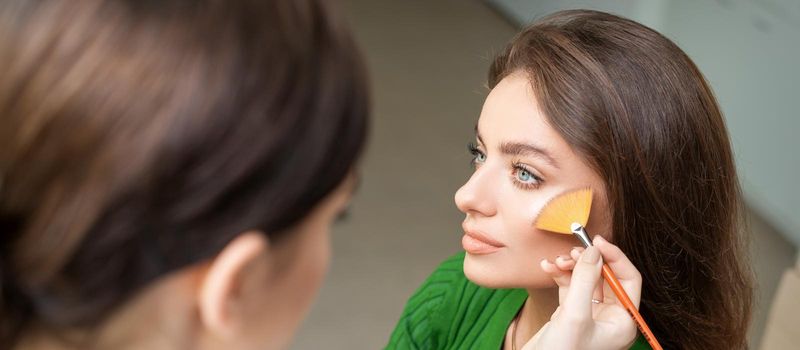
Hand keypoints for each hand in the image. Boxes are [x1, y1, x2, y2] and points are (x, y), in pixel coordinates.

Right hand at [522, 236, 641, 349]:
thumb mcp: (574, 314)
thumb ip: (584, 280)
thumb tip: (593, 250)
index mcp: (622, 322)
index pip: (629, 279)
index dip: (614, 257)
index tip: (596, 241)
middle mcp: (610, 318)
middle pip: (606, 277)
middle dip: (588, 261)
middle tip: (572, 249)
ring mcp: (590, 316)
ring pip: (586, 279)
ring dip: (571, 266)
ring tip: (556, 262)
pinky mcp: (571, 315)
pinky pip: (570, 286)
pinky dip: (560, 275)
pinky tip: (548, 268)